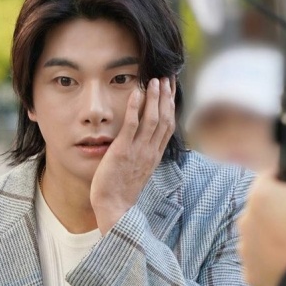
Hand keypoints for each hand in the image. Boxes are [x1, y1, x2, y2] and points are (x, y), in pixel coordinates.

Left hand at [90, 76, 175, 233]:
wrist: (114, 207)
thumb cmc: (121, 192)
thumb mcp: (137, 171)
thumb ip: (141, 155)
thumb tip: (141, 143)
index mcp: (154, 155)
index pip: (168, 125)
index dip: (171, 105)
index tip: (171, 89)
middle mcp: (150, 151)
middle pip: (164, 118)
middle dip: (167, 96)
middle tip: (167, 77)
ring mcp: (138, 151)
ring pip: (152, 119)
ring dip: (155, 98)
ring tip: (155, 80)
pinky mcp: (123, 151)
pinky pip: (132, 125)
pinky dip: (136, 107)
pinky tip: (137, 92)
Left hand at [238, 169, 285, 285]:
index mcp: (260, 195)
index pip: (269, 177)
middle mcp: (246, 221)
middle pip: (263, 210)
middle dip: (281, 211)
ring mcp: (246, 250)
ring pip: (260, 238)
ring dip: (276, 238)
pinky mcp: (251, 275)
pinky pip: (263, 264)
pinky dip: (276, 263)